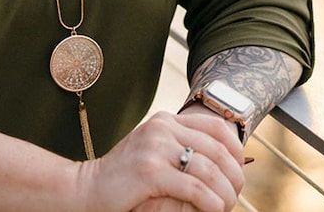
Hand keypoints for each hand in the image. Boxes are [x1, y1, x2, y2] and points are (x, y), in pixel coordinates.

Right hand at [75, 110, 245, 211]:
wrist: (84, 190)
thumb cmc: (123, 179)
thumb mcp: (154, 153)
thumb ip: (179, 148)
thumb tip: (222, 158)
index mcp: (165, 120)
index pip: (215, 126)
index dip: (235, 148)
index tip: (239, 170)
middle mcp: (162, 128)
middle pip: (217, 148)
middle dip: (234, 175)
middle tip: (236, 194)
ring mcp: (155, 147)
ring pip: (210, 170)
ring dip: (225, 193)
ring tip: (226, 207)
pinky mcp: (151, 171)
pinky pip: (195, 189)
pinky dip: (211, 203)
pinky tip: (214, 211)